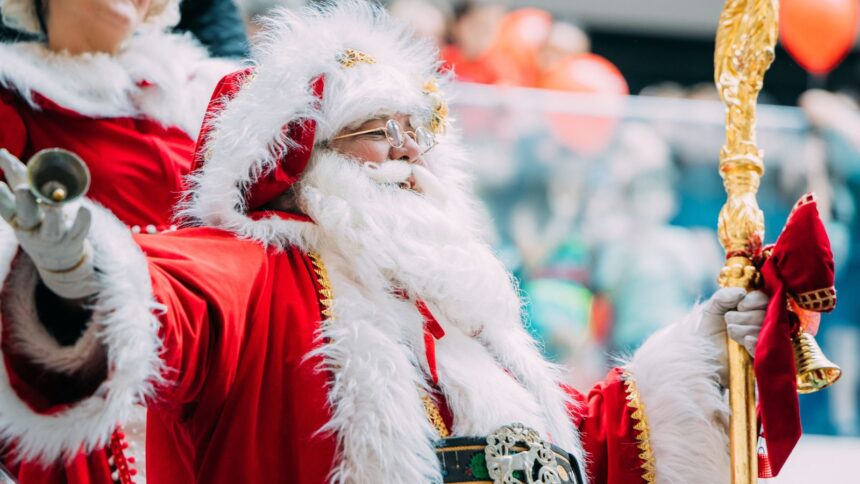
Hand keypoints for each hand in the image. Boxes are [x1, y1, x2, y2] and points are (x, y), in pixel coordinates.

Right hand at [0, 149, 95, 298]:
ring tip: (53, 205)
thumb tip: (3, 153)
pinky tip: (84, 209)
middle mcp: (33, 227)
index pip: (6, 207)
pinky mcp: (74, 238)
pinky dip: (82, 221)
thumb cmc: (37, 222)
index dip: (2, 197)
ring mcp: (54, 235)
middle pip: (27, 216)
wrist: (57, 256)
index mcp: (18, 218)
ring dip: (52, 216)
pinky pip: (79, 230)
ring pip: (52, 229)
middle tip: (23, 189)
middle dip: (24, 202)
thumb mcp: (21, 207)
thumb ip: (15, 181)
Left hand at [699, 287, 767, 385]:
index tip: (741, 305)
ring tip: (731, 334)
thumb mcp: (711, 311)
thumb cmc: (708, 334)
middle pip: (768, 313)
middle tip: (729, 323)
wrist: (702, 359)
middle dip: (745, 317)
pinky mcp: (764, 358)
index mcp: (753, 311)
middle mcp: (763, 324)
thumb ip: (723, 296)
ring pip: (767, 329)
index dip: (755, 300)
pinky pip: (768, 348)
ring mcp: (765, 342)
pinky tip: (745, 342)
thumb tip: (742, 293)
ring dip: (744, 330)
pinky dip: (755, 343)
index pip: (766, 299)